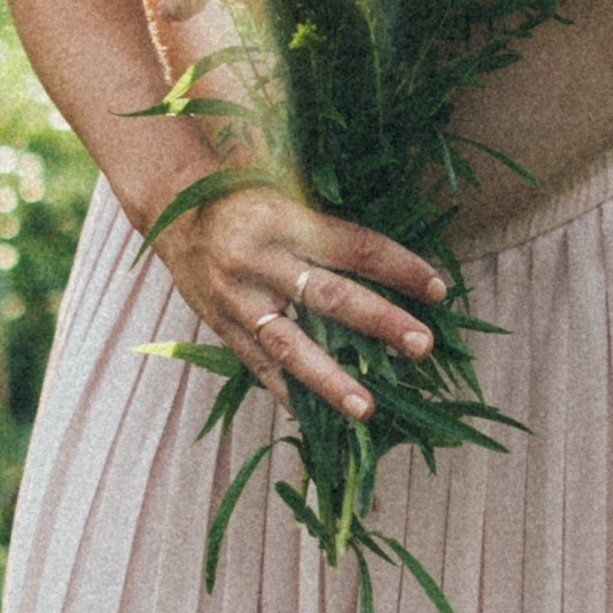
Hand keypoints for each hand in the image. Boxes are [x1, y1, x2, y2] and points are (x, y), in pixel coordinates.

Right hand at [151, 172, 449, 426]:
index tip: (438, 288)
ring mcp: (238, 299)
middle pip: (329, 295)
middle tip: (422, 345)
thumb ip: (329, 227)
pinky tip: (313, 418)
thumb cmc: (246, 199)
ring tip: (367, 408)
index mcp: (284, 218)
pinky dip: (286, 392)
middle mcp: (260, 259)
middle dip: (379, 322)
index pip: (354, 246)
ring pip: (290, 344)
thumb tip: (394, 262)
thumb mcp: (287, 194)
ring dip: (331, 379)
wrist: (174, 214)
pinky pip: (258, 366)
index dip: (398, 267)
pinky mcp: (221, 327)